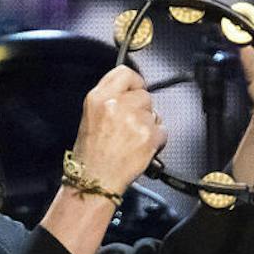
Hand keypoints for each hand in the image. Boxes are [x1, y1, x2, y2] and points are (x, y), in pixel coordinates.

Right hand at [70, 65, 167, 196]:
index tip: (136, 91)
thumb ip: (110, 99)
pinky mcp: (149, 136)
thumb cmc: (91, 154)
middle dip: (142, 109)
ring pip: (154, 114)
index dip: (135, 83)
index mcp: (99, 97)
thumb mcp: (90, 116)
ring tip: (133, 140)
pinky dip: (156, 140)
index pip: (125, 73)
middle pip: (144, 95)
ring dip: (149, 125)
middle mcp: (117, 105)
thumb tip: (131, 93)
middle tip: (131, 126)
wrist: (95, 180)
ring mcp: (135, 120)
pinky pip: (162, 131)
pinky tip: (141, 148)